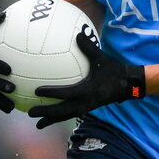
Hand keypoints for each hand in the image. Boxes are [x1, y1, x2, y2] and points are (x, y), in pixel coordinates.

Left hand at [28, 31, 144, 127]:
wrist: (127, 85)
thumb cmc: (114, 71)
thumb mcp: (102, 58)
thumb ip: (89, 48)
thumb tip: (77, 34)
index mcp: (88, 91)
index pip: (67, 93)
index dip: (52, 93)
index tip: (37, 91)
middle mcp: (86, 102)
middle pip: (63, 111)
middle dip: (46, 113)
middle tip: (30, 113)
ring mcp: (86, 108)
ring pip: (66, 116)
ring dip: (51, 120)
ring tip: (37, 123)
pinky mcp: (87, 109)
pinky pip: (70, 115)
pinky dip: (59, 117)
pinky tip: (50, 117)